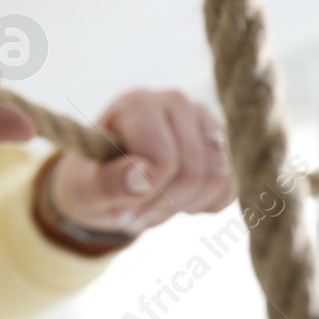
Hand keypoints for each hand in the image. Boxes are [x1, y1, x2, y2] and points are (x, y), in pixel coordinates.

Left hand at [45, 89, 233, 234]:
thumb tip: (145, 175)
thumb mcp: (87, 188)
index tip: (123, 209)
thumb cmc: (92, 180)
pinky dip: (206, 204)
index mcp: (138, 104)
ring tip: (155, 208)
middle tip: (137, 217)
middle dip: (166, 207)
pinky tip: (178, 201)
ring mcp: (202, 117)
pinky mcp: (220, 139)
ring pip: (218, 178)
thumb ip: (110, 182)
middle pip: (194, 172)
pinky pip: (231, 185)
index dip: (148, 197)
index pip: (166, 161)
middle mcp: (175, 101)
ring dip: (186, 207)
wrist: (106, 179)